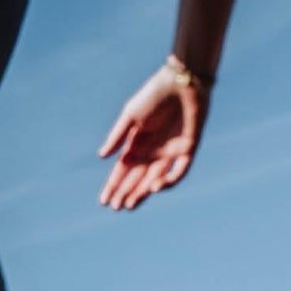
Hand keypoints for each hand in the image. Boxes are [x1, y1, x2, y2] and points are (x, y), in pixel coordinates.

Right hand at [97, 64, 209, 210]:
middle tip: (116, 208)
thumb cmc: (154, 94)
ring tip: (130, 205)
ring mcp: (171, 151)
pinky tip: (156, 188)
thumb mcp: (131, 115)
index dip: (113, 184)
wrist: (182, 82)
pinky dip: (169, 180)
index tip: (104, 201)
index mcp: (137, 142)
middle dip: (126, 192)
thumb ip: (118, 136)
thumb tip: (102, 157)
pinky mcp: (189, 148)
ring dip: (143, 192)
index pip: (123, 169)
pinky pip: (179, 170)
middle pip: (137, 177)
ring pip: (155, 178)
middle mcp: (153, 150)